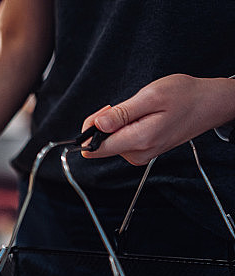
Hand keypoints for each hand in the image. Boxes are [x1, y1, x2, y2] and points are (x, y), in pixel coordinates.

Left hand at [82, 74, 234, 164]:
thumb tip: (97, 125)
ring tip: (137, 110)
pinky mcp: (142, 152)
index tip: (103, 113)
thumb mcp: (151, 96)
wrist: (209, 104)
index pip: (95, 148)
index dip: (90, 130)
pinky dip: (124, 127)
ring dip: (116, 124)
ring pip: (110, 143)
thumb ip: (122, 113)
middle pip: (100, 146)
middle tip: (121, 106)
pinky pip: (121, 141)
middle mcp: (138, 154)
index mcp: (139, 141)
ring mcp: (140, 155)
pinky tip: (140, 117)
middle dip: (103, 124)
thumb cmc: (185, 96)